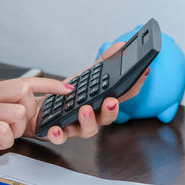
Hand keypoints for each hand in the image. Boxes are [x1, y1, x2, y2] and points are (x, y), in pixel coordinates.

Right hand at [0, 78, 70, 162]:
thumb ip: (6, 104)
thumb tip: (31, 105)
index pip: (27, 81)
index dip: (50, 84)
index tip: (68, 89)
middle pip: (24, 93)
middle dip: (29, 113)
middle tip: (17, 126)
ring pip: (17, 114)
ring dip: (17, 131)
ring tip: (4, 136)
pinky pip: (2, 130)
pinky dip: (5, 140)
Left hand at [26, 42, 149, 143]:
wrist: (41, 110)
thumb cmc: (67, 96)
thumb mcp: (85, 77)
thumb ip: (103, 64)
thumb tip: (120, 46)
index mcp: (102, 101)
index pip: (123, 95)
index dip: (135, 84)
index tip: (143, 71)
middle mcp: (94, 116)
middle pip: (108, 117)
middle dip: (112, 110)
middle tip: (111, 100)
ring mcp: (77, 126)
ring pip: (89, 130)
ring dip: (88, 120)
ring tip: (84, 109)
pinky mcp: (59, 132)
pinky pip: (62, 138)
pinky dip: (59, 135)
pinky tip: (55, 128)